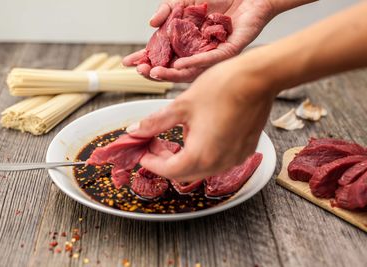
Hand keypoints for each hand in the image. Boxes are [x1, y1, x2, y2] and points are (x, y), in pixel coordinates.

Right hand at [123, 0, 275, 81]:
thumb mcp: (183, 0)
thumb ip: (167, 10)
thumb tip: (151, 24)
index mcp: (184, 41)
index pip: (161, 54)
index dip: (144, 58)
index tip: (127, 63)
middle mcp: (196, 50)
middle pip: (173, 67)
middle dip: (154, 70)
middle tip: (141, 70)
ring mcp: (211, 52)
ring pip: (190, 70)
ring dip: (171, 73)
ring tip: (155, 73)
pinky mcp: (228, 51)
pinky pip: (210, 60)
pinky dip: (194, 63)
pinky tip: (179, 66)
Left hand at [127, 56, 276, 181]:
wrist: (259, 78)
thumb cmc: (222, 87)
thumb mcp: (182, 105)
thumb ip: (155, 122)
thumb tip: (135, 131)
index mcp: (201, 154)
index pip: (169, 170)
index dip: (152, 163)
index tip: (142, 153)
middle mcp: (220, 162)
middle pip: (185, 173)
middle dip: (166, 162)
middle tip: (154, 144)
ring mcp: (235, 158)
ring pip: (202, 169)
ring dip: (184, 159)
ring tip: (175, 138)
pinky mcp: (245, 150)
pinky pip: (219, 161)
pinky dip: (203, 154)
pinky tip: (198, 135)